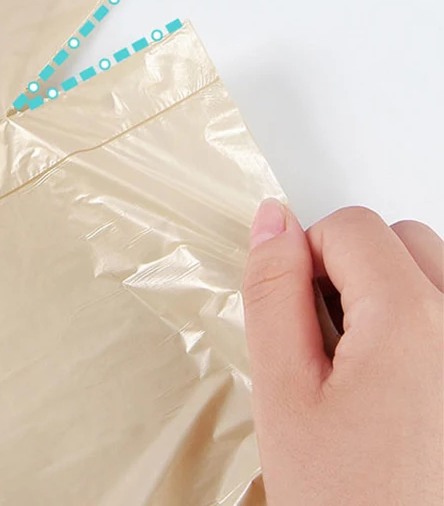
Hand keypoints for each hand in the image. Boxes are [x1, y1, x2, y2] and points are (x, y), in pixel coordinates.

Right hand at [243, 201, 443, 504]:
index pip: (350, 226)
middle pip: (403, 240)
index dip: (307, 259)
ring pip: (435, 272)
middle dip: (354, 269)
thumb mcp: (283, 392)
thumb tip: (272, 222)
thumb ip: (273, 292)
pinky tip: (404, 386)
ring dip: (395, 295)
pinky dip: (425, 326)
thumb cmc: (350, 503)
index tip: (299, 317)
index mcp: (413, 320)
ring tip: (369, 370)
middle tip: (330, 343)